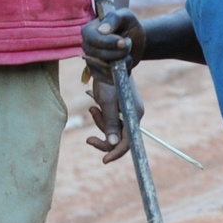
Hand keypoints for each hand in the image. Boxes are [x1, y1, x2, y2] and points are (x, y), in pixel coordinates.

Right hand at [81, 6, 142, 80]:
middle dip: (119, 52)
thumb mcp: (125, 16)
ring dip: (122, 61)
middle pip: (99, 55)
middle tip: (128, 44)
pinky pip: (108, 78)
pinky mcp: (98, 73)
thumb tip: (102, 30)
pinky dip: (121, 71)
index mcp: (88, 31)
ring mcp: (90, 61)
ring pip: (104, 68)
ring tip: (127, 53)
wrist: (135, 40)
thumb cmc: (128, 25)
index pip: (93, 39)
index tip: (124, 41)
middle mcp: (86, 46)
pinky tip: (124, 62)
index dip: (109, 42)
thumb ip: (114, 18)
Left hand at [81, 7, 141, 161]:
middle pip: (119, 139)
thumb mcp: (106, 102)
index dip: (116, 154)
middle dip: (103, 138)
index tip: (103, 161)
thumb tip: (111, 145)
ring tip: (92, 108)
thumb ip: (109, 124)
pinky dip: (101, 117)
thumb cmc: (108, 80)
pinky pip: (110, 121)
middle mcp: (133, 115)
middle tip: (88, 137)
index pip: (127, 143)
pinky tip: (94, 105)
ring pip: (112, 130)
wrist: (110, 61)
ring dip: (100, 124)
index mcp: (133, 115)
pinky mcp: (120, 107)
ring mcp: (127, 112)